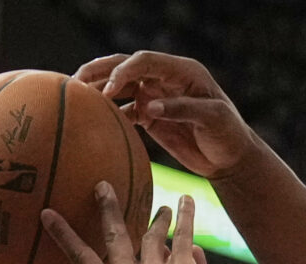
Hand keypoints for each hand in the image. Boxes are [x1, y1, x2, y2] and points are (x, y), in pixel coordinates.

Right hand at [43, 187, 228, 263]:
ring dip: (158, 217)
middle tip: (104, 187)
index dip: (64, 235)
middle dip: (108, 207)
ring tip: (163, 209)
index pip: (81, 259)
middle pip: (116, 235)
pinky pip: (183, 235)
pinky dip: (186, 215)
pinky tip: (187, 201)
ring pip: (154, 234)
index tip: (47, 214)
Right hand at [73, 52, 258, 180]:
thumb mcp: (212, 119)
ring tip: (74, 97)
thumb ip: (182, 110)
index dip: (125, 70)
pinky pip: (124, 110)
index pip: (146, 61)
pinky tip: (91, 121)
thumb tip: (148, 106)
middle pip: (126, 66)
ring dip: (98, 90)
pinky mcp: (150, 117)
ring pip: (120, 86)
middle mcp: (165, 79)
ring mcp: (155, 96)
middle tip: (76, 81)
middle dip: (100, 71)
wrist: (230, 159)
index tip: (109, 89)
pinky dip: (108, 114)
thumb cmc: (228, 135)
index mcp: (182, 71)